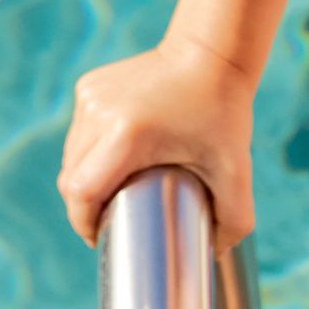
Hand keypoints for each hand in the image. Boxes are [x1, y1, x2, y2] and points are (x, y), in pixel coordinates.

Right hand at [58, 32, 255, 251]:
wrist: (210, 54)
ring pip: (72, 156)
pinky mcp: (89, 87)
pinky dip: (90, 151)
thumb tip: (216, 254)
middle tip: (110, 220)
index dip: (84, 223)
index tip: (100, 239)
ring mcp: (90, 98)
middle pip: (72, 178)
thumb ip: (235, 219)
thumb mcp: (236, 171)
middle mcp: (100, 114)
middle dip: (84, 207)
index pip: (83, 192)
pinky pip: (80, 132)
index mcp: (128, 136)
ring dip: (85, 179)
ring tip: (112, 193)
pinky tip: (113, 158)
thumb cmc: (225, 114)